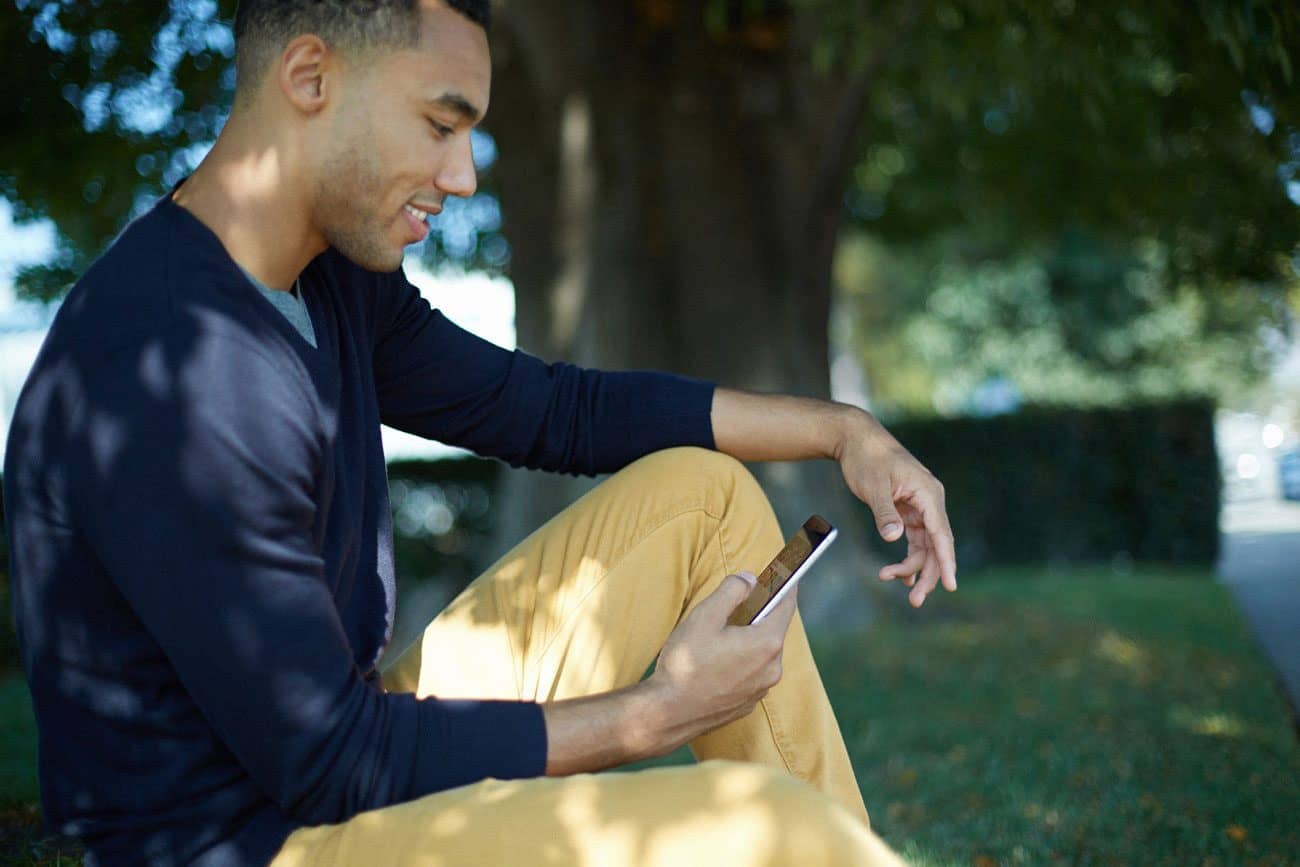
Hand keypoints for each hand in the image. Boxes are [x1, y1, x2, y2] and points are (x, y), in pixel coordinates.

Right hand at [647, 572, 797, 750]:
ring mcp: (761, 689)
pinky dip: (741, 662)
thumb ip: (732, 591)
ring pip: (761, 653)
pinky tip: (715, 662)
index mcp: (767, 643)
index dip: (786, 585)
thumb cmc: (685, 664)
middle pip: (772, 629)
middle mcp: (772, 668)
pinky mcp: (748, 703)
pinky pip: (751, 673)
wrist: (667, 714)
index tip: (786, 572)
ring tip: (717, 637)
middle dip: (758, 614)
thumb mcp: (704, 616)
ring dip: (748, 640)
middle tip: (735, 604)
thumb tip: (749, 579)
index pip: (786, 605)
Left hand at [835, 410, 956, 606]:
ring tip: (889, 580)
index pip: (941, 534)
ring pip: (925, 545)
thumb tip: (894, 537)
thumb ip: (884, 513)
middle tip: (914, 601)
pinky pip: (915, 539)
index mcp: (928, 494)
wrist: (856, 439)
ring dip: (913, 566)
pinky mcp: (908, 509)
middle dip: (927, 574)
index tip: (950, 585)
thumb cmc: (866, 459)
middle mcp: (930, 501)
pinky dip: (908, 556)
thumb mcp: (873, 486)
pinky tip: (901, 574)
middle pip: (936, 545)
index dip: (946, 562)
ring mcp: (920, 506)